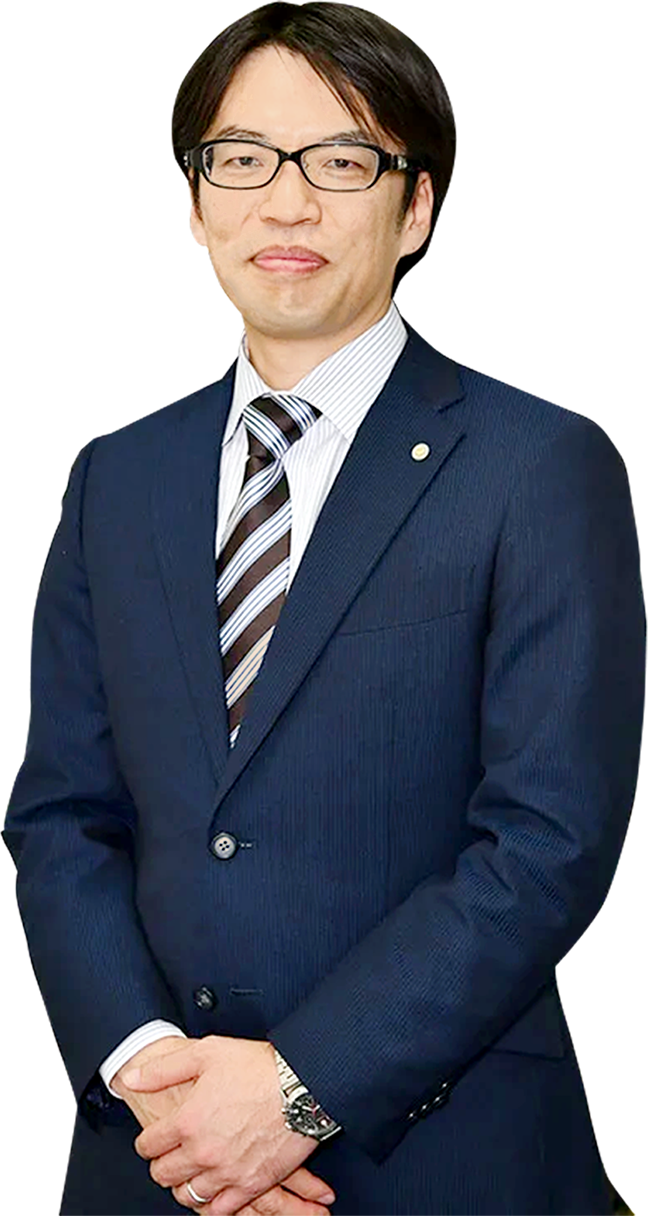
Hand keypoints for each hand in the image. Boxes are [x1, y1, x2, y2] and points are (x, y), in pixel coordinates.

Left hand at [122, 1035, 333, 1214]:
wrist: (303, 1084)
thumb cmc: (258, 1066)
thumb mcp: (206, 1053)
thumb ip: (163, 1070)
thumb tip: (132, 1078)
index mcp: (187, 1121)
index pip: (148, 1145)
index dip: (147, 1141)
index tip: (153, 1138)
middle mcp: (203, 1152)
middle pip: (164, 1175)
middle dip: (162, 1164)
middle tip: (169, 1155)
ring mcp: (227, 1172)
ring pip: (188, 1196)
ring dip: (184, 1185)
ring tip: (190, 1172)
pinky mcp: (251, 1184)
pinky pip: (220, 1210)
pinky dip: (212, 1204)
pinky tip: (213, 1190)